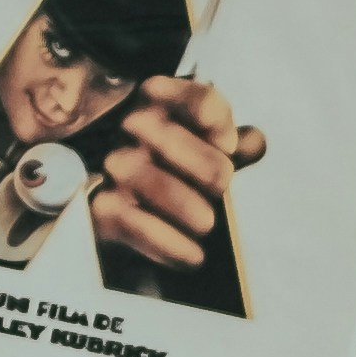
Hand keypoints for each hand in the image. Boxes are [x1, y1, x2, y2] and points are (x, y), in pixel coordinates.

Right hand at [90, 73, 264, 280]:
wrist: (131, 197)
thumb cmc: (180, 164)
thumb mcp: (206, 145)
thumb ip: (233, 141)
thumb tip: (255, 142)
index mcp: (165, 101)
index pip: (198, 102)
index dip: (220, 125)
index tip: (229, 146)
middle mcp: (132, 126)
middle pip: (169, 135)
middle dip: (204, 166)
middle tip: (221, 189)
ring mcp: (113, 165)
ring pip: (144, 176)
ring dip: (182, 203)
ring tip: (207, 224)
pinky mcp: (100, 206)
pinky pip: (129, 221)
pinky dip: (166, 242)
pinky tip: (193, 255)